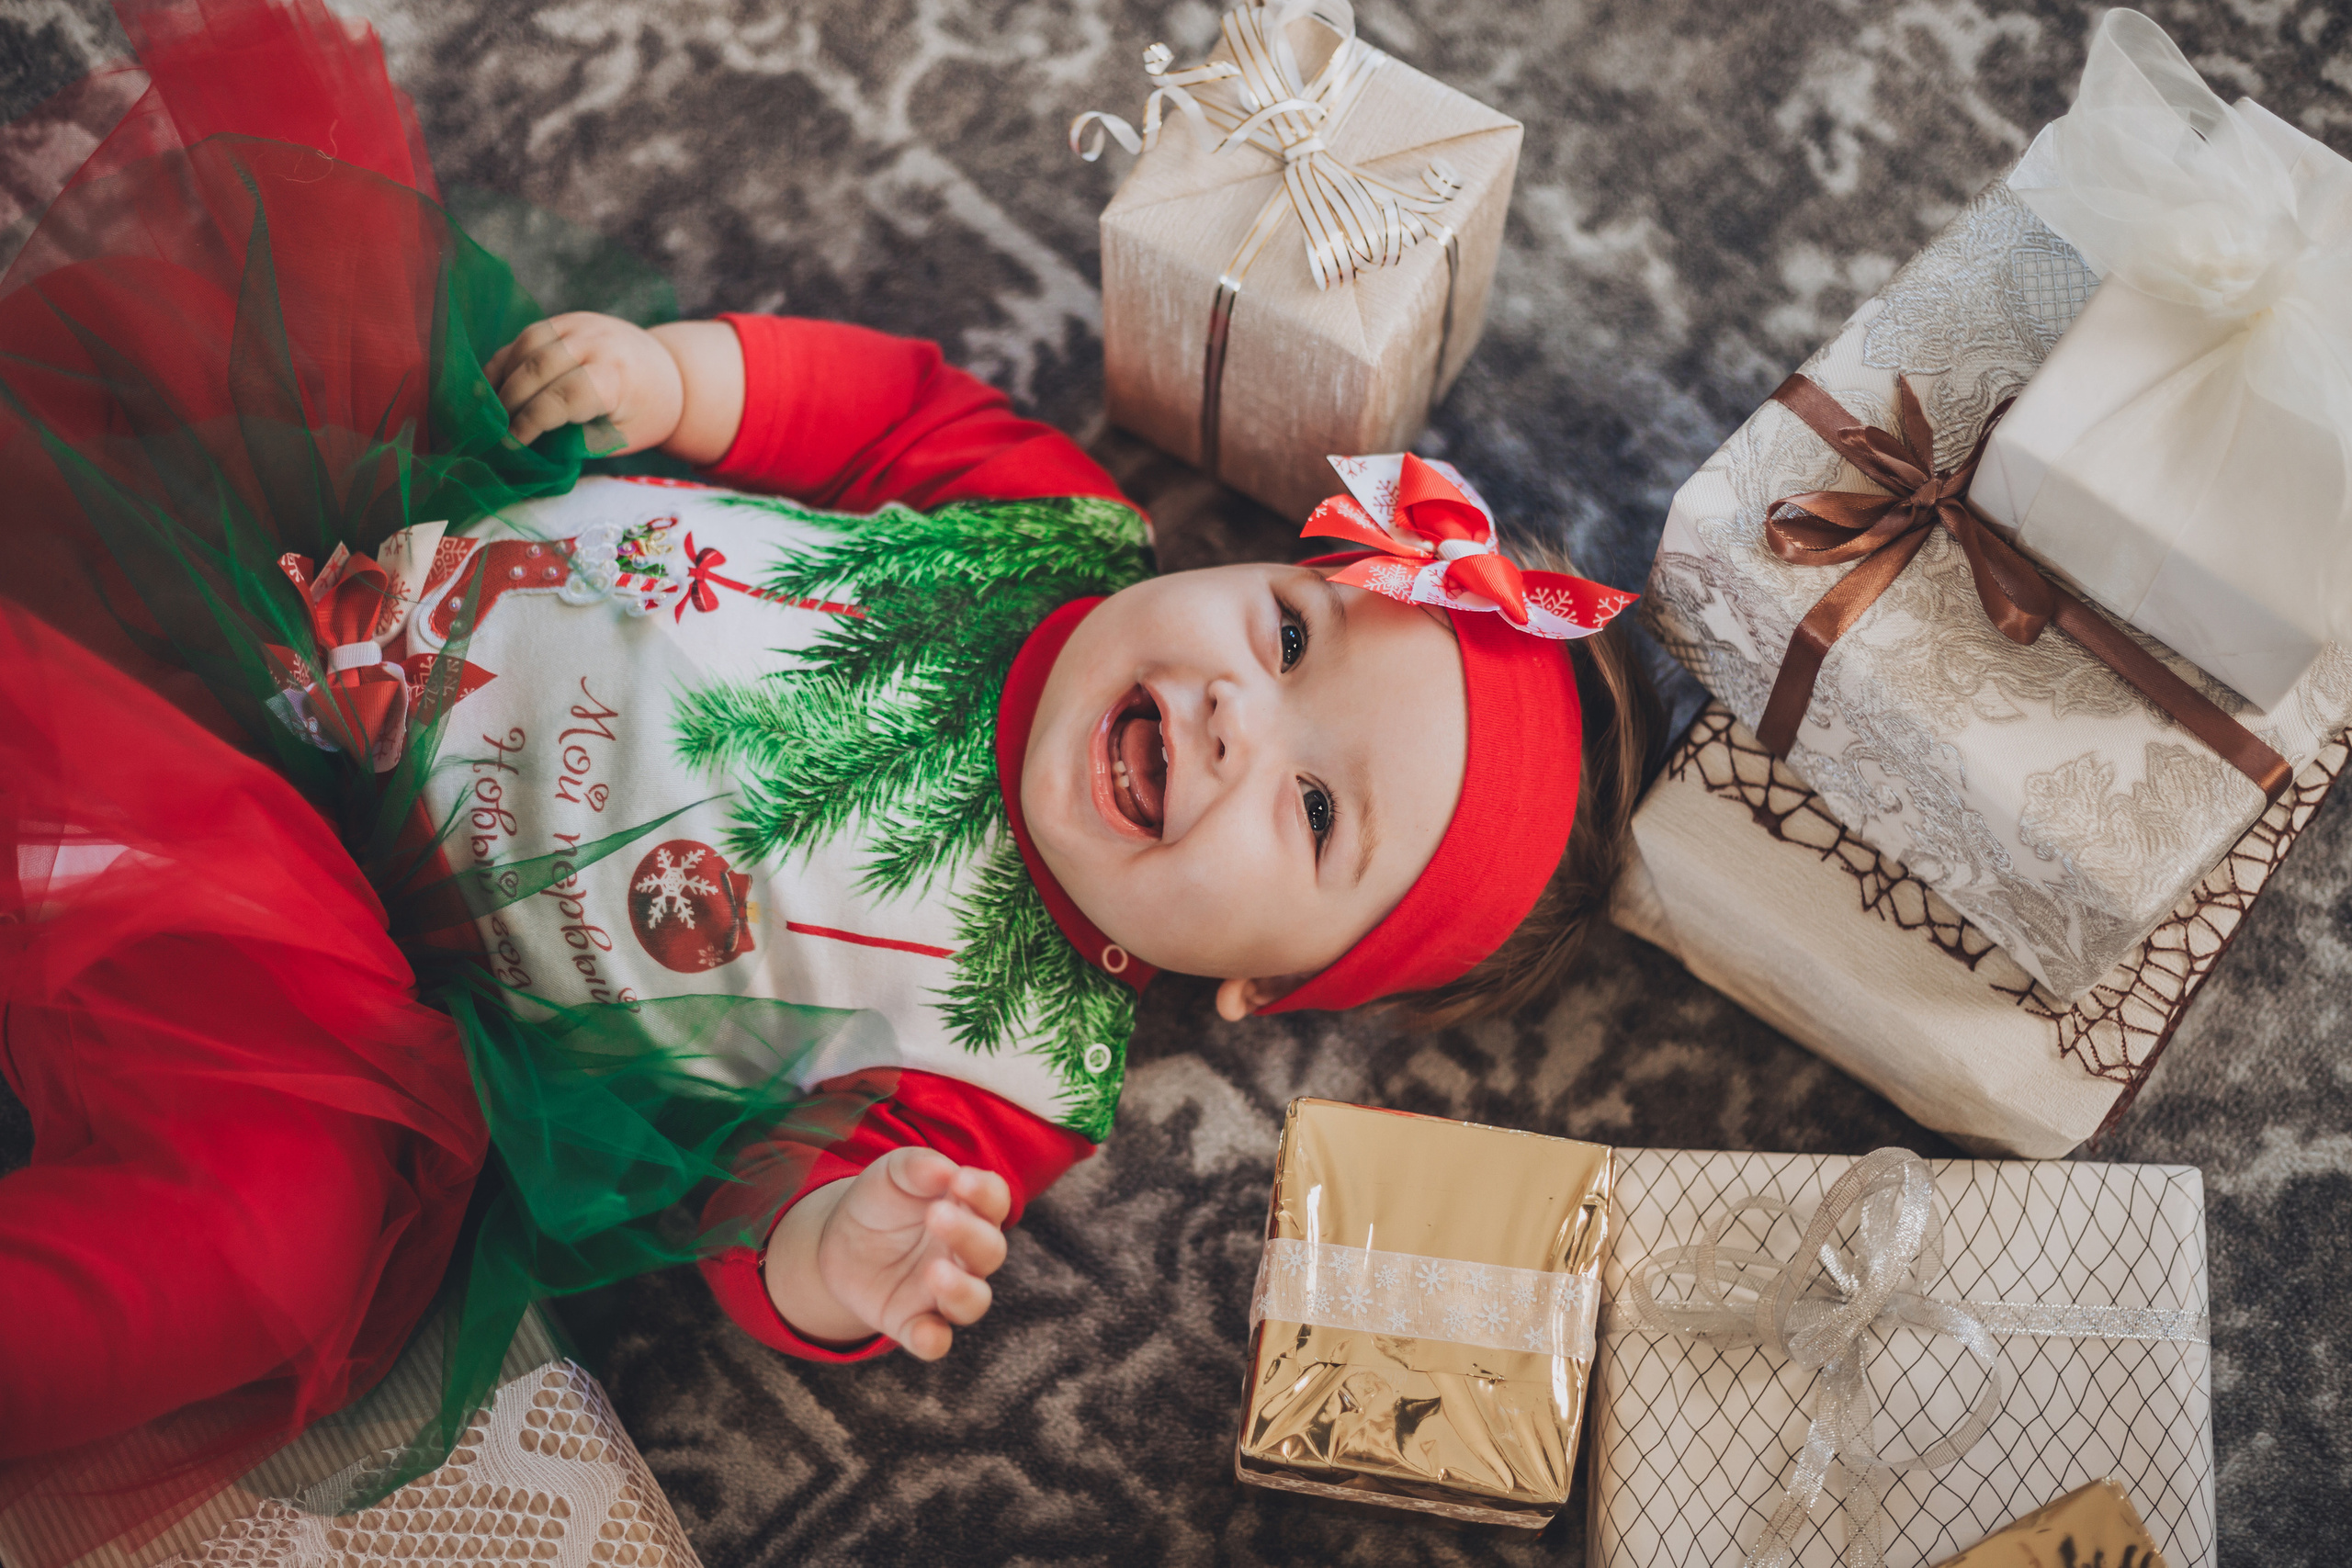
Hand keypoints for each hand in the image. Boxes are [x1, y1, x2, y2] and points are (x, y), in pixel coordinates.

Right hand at [483, 312, 683, 453]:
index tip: (512, 444)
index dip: (531, 422)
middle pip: (537, 369)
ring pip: (526, 346)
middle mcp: (598, 343)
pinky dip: (508, 359)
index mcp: (616, 377)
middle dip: (510, 402)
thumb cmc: (645, 414)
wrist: (671, 372)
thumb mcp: (619, 437)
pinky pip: (528, 336)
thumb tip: (528, 449)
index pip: (562, 398)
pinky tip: (496, 385)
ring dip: (504, 378)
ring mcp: (582, 325)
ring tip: (494, 409)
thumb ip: (576, 441)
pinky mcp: (570, 319)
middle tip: (495, 431)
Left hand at [769, 1148, 1011, 1358]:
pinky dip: (933, 1340)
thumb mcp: (891, 1173)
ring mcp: (942, 1292)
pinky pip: (935, 1340)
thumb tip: (945, 1171)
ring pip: (974, 1300)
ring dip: (961, 1290)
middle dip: (968, 1235)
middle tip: (936, 1217)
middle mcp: (965, 1254)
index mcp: (968, 1209)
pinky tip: (924, 1333)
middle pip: (990, 1251)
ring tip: (934, 1272)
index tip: (960, 1181)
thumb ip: (918, 1166)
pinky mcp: (913, 1322)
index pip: (994, 1201)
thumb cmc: (882, 1199)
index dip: (984, 1192)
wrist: (838, 1241)